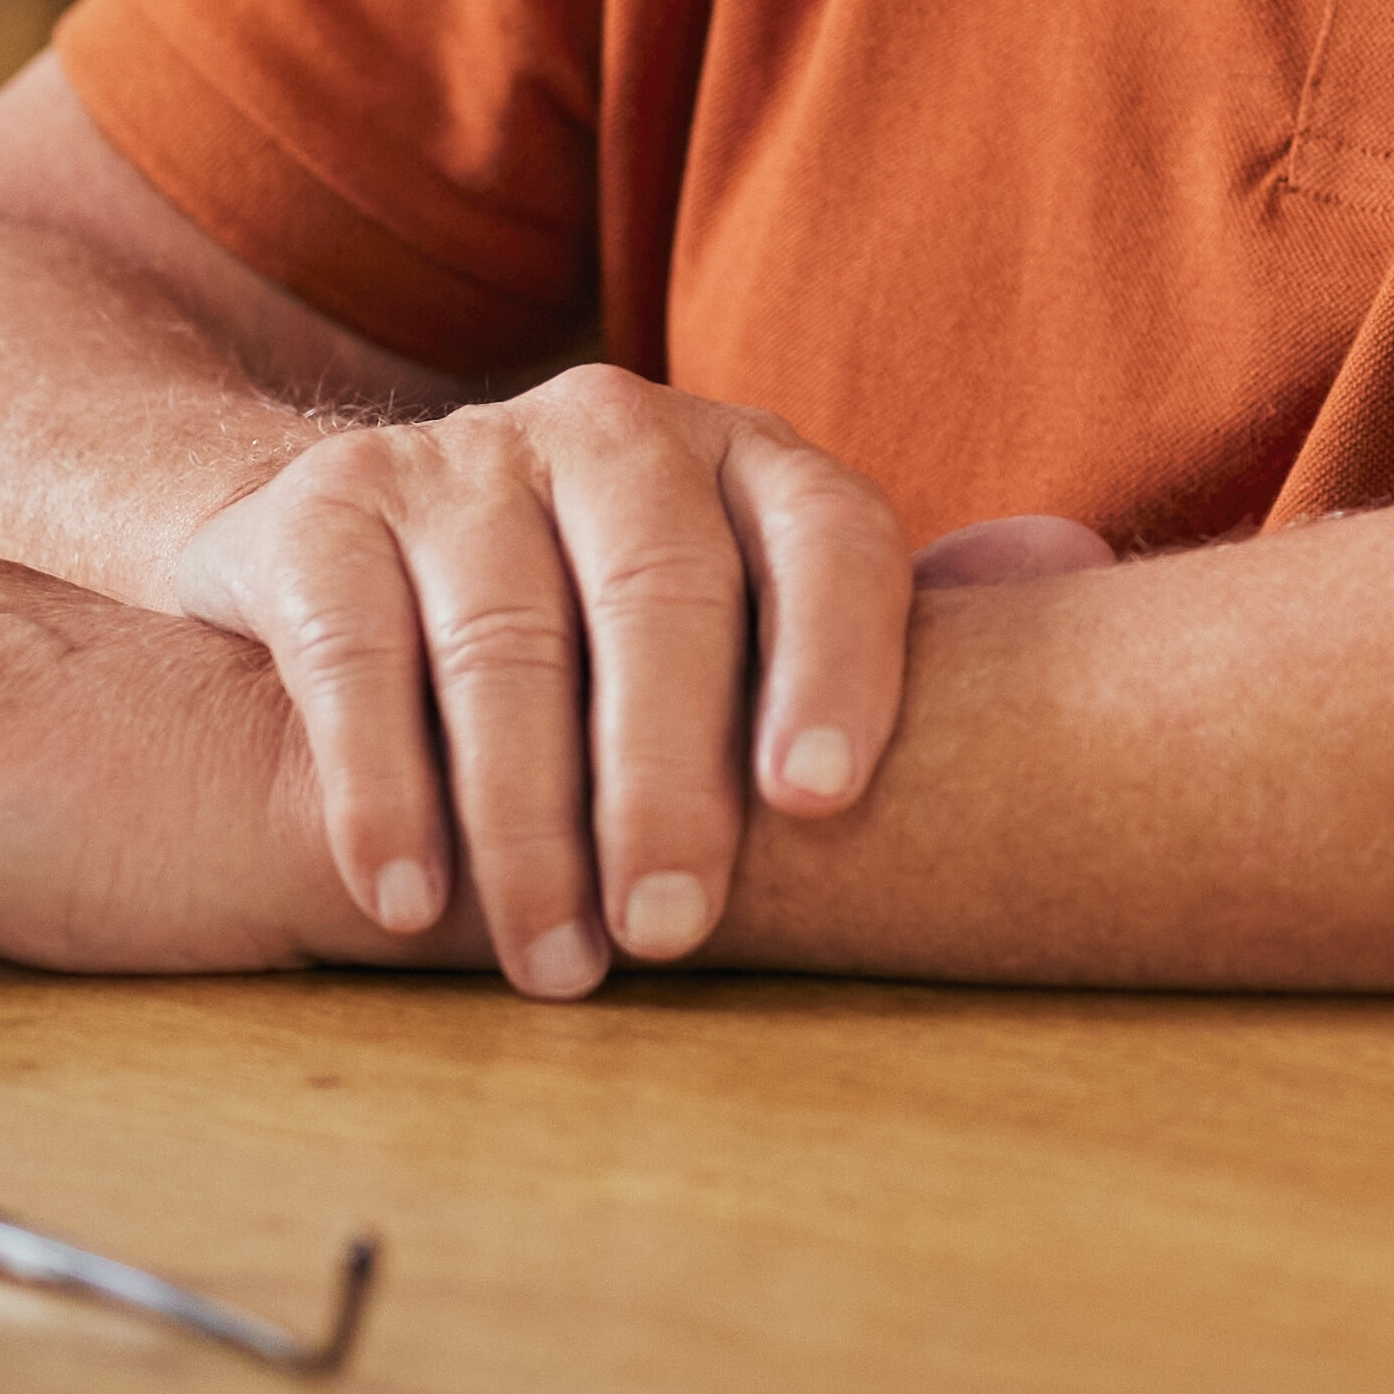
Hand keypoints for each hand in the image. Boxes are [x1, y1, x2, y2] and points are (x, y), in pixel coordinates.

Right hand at [151, 365, 918, 997]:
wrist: (343, 554)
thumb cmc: (595, 617)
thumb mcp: (738, 605)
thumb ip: (876, 616)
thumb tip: (1073, 562)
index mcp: (747, 458)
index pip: (832, 538)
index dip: (838, 662)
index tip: (825, 801)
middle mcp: (613, 431)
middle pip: (663, 600)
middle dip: (669, 782)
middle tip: (672, 934)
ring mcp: (459, 458)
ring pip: (506, 642)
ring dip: (530, 823)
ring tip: (555, 963)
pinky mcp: (320, 510)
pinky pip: (354, 656)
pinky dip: (385, 788)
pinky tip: (411, 897)